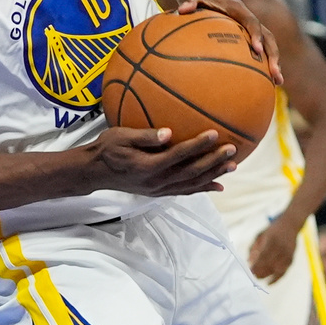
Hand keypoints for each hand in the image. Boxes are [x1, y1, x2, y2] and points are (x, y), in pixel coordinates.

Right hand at [90, 127, 236, 196]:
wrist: (93, 172)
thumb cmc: (105, 149)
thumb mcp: (120, 136)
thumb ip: (145, 136)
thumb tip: (168, 132)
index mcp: (148, 166)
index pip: (179, 155)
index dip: (198, 145)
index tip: (214, 134)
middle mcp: (156, 181)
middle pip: (191, 172)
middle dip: (213, 161)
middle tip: (232, 150)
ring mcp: (158, 189)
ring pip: (191, 183)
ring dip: (213, 175)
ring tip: (232, 166)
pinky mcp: (158, 192)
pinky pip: (185, 191)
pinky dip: (202, 189)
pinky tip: (217, 186)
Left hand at [176, 0, 281, 84]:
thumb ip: (187, 2)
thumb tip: (182, 9)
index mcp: (236, 8)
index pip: (251, 21)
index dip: (256, 35)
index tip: (257, 51)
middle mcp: (246, 17)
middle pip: (267, 35)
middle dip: (273, 54)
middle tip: (275, 74)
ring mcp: (246, 25)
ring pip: (266, 43)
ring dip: (273, 61)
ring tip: (277, 81)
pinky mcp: (243, 32)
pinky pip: (255, 48)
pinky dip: (260, 62)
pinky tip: (260, 80)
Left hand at [248, 218, 298, 283]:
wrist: (290, 225)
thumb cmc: (272, 230)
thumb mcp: (260, 235)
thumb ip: (253, 248)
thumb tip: (248, 261)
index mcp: (272, 240)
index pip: (263, 255)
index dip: (257, 264)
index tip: (250, 270)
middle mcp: (281, 248)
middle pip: (270, 263)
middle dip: (261, 271)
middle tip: (252, 276)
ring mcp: (288, 254)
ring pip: (277, 269)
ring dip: (267, 275)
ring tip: (258, 278)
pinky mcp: (292, 259)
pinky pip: (284, 271)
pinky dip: (277, 278)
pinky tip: (269, 283)